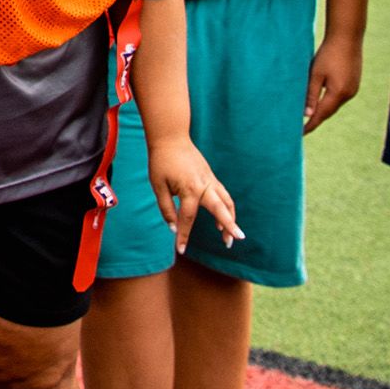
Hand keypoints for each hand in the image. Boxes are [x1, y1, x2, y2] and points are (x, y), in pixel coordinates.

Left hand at [145, 136, 243, 254]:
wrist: (171, 138)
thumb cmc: (161, 162)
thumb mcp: (158, 186)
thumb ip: (166, 208)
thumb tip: (173, 228)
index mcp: (189, 189)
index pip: (188, 218)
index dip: (184, 235)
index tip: (181, 250)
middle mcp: (204, 186)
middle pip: (221, 210)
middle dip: (228, 227)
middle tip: (231, 242)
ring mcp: (210, 180)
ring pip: (227, 202)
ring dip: (230, 218)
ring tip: (228, 236)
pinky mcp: (211, 177)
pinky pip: (223, 195)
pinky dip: (225, 208)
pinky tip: (220, 220)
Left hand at [302, 31, 362, 133]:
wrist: (347, 37)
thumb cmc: (328, 53)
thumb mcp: (315, 74)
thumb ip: (311, 95)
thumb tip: (307, 114)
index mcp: (338, 93)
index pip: (321, 115)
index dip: (310, 125)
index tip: (300, 134)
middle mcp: (348, 94)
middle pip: (328, 112)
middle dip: (316, 119)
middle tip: (302, 128)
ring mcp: (353, 89)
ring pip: (334, 105)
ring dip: (323, 111)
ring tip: (309, 117)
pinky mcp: (354, 84)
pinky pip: (339, 98)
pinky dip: (329, 102)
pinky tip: (321, 103)